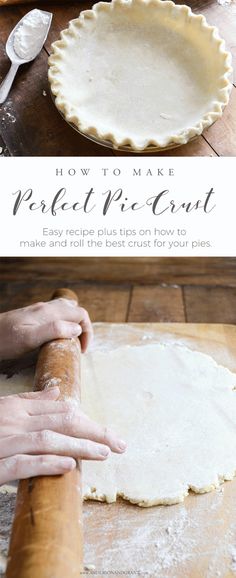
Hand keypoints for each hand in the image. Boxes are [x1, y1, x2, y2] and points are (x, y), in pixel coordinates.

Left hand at [0, 298, 92, 359]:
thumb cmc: (4, 340)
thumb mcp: (29, 338)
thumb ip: (53, 330)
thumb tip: (77, 329)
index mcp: (48, 312)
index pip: (80, 314)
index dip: (87, 331)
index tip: (82, 350)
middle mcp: (45, 308)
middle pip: (75, 311)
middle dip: (83, 328)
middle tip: (78, 348)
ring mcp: (38, 312)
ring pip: (65, 313)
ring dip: (73, 326)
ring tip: (70, 344)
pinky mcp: (32, 317)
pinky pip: (55, 317)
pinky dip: (63, 326)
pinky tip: (54, 339)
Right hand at [0, 387, 125, 483]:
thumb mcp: (4, 410)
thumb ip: (31, 402)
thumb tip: (59, 394)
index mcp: (16, 408)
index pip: (60, 412)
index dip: (88, 421)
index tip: (109, 432)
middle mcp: (13, 421)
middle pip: (61, 422)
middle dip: (94, 431)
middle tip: (120, 443)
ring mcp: (4, 442)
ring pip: (48, 440)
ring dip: (79, 446)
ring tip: (104, 453)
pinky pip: (24, 463)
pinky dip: (47, 463)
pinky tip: (68, 467)